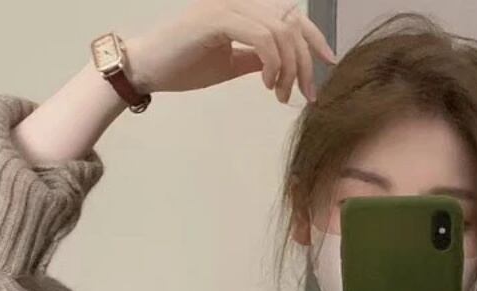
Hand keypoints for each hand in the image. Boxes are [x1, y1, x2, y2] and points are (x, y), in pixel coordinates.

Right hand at [127, 0, 336, 101]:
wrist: (148, 67)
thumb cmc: (184, 65)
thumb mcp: (230, 63)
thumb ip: (256, 59)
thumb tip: (281, 65)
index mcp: (245, 7)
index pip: (291, 15)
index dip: (315, 37)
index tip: (328, 65)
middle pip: (292, 23)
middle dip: (305, 62)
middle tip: (305, 95)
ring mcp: (229, 5)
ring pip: (280, 32)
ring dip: (289, 69)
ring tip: (280, 94)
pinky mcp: (218, 19)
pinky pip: (262, 38)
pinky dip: (272, 64)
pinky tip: (266, 84)